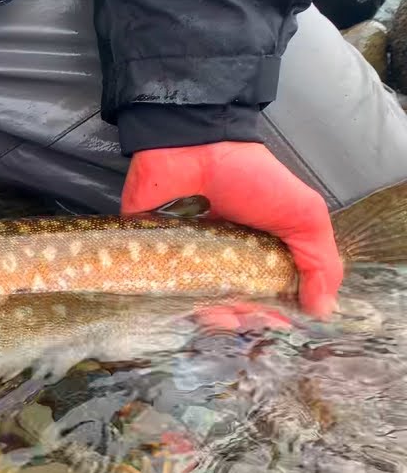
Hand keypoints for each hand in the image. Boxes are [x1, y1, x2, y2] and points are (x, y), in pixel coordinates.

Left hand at [120, 141, 341, 318]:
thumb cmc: (250, 177)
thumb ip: (318, 260)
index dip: (271, 315)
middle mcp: (221, 264)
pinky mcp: (150, 257)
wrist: (194, 147)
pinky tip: (184, 305)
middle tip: (245, 318)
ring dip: (207, 316)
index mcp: (258, 257)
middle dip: (239, 319)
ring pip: (193, 306)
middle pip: (228, 308)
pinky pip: (156, 290)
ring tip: (217, 314)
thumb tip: (322, 309)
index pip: (264, 299)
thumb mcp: (302, 214)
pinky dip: (167, 301)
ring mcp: (185, 262)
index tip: (277, 324)